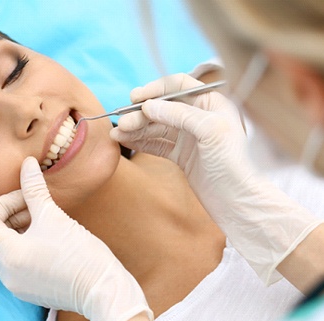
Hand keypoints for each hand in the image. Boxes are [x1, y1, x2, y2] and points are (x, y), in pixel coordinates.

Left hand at [0, 157, 151, 320]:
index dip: (3, 203)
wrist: (102, 289)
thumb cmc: (80, 253)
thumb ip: (34, 189)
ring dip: (13, 233)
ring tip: (39, 221)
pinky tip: (43, 240)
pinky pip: (12, 265)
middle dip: (5, 218)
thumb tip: (27, 163)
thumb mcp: (54, 217)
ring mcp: (16, 285)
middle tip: (29, 208)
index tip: (26, 198)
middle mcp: (6, 274)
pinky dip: (20, 248)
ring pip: (0, 253)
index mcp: (7, 255)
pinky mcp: (28, 290)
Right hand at [111, 73, 321, 285]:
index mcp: (212, 103)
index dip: (156, 89)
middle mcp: (199, 117)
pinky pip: (157, 143)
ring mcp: (189, 137)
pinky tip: (126, 141)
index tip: (135, 98)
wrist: (237, 200)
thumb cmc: (234, 163)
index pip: (179, 86)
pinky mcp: (181, 155)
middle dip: (141, 114)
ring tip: (117, 133)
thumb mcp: (210, 130)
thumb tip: (148, 106)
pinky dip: (141, 142)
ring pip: (157, 127)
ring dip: (137, 128)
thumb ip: (179, 114)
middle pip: (163, 108)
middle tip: (122, 123)